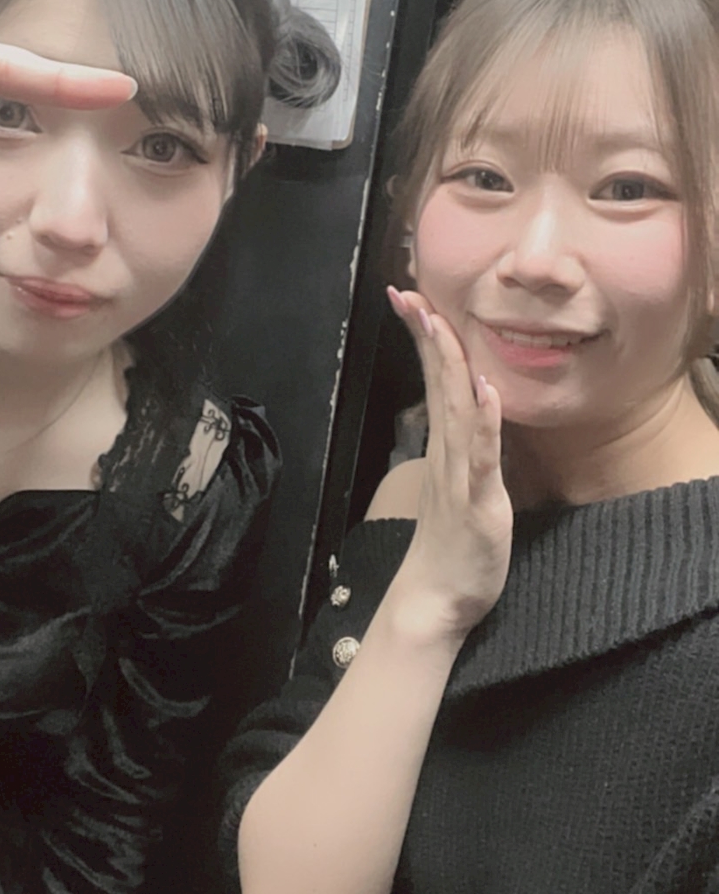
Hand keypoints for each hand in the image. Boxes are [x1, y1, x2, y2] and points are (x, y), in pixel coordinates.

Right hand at [388, 287, 512, 639]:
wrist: (436, 599)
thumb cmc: (452, 545)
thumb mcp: (463, 484)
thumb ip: (466, 446)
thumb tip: (472, 412)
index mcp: (446, 446)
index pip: (437, 380)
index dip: (426, 337)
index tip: (410, 297)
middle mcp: (448, 453)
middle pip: (440, 384)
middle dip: (427, 336)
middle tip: (408, 294)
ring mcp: (461, 475)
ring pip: (456, 410)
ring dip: (450, 365)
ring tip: (440, 324)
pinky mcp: (479, 502)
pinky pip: (482, 457)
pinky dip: (485, 422)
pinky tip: (486, 391)